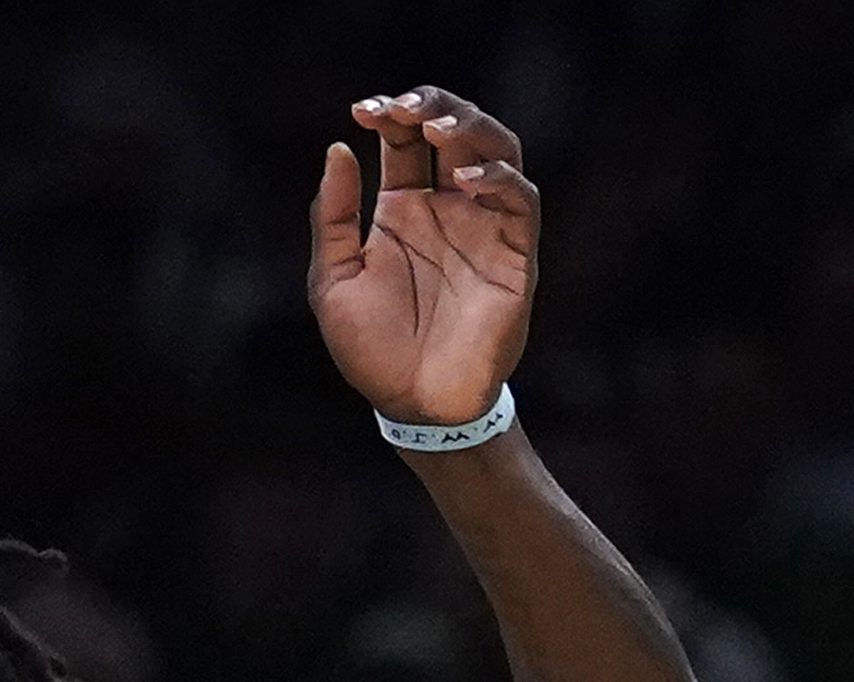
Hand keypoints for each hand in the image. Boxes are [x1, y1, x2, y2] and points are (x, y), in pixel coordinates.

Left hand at [308, 85, 538, 425]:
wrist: (413, 404)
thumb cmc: (372, 350)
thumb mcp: (334, 281)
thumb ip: (333, 219)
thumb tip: (338, 150)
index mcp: (403, 210)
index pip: (405, 141)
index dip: (389, 114)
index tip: (363, 109)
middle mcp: (447, 209)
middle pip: (453, 132)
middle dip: (432, 105)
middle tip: (404, 104)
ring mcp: (483, 226)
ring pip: (496, 151)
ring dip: (471, 128)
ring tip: (436, 124)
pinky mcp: (514, 253)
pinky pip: (520, 199)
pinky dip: (498, 179)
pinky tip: (464, 178)